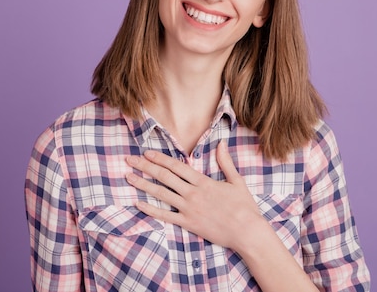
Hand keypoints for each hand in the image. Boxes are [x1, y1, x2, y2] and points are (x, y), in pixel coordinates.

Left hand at [125, 141, 263, 251]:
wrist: (247, 232)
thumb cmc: (244, 207)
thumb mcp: (236, 181)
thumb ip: (226, 162)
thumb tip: (221, 143)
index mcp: (203, 182)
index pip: (177, 166)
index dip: (160, 158)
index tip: (147, 153)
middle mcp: (193, 193)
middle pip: (164, 177)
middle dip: (146, 167)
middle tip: (130, 160)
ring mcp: (189, 209)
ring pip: (161, 194)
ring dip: (144, 185)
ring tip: (129, 177)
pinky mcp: (188, 224)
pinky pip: (165, 216)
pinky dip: (151, 210)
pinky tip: (139, 203)